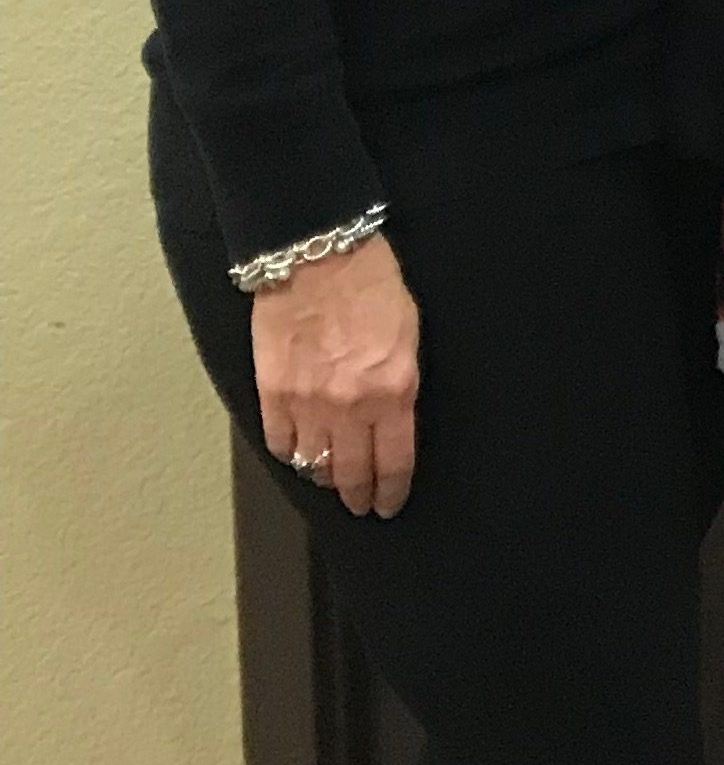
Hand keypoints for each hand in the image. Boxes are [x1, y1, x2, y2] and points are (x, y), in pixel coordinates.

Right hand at [251, 232, 420, 518]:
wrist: (319, 258)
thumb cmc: (373, 286)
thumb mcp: (410, 337)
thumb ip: (402, 384)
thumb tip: (395, 418)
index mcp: (393, 392)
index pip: (394, 461)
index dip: (392, 490)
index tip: (389, 504)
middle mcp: (350, 407)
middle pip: (352, 472)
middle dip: (358, 495)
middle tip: (361, 506)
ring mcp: (308, 403)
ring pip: (313, 464)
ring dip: (324, 478)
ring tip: (331, 482)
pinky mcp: (273, 393)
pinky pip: (279, 442)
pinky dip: (289, 454)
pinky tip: (298, 455)